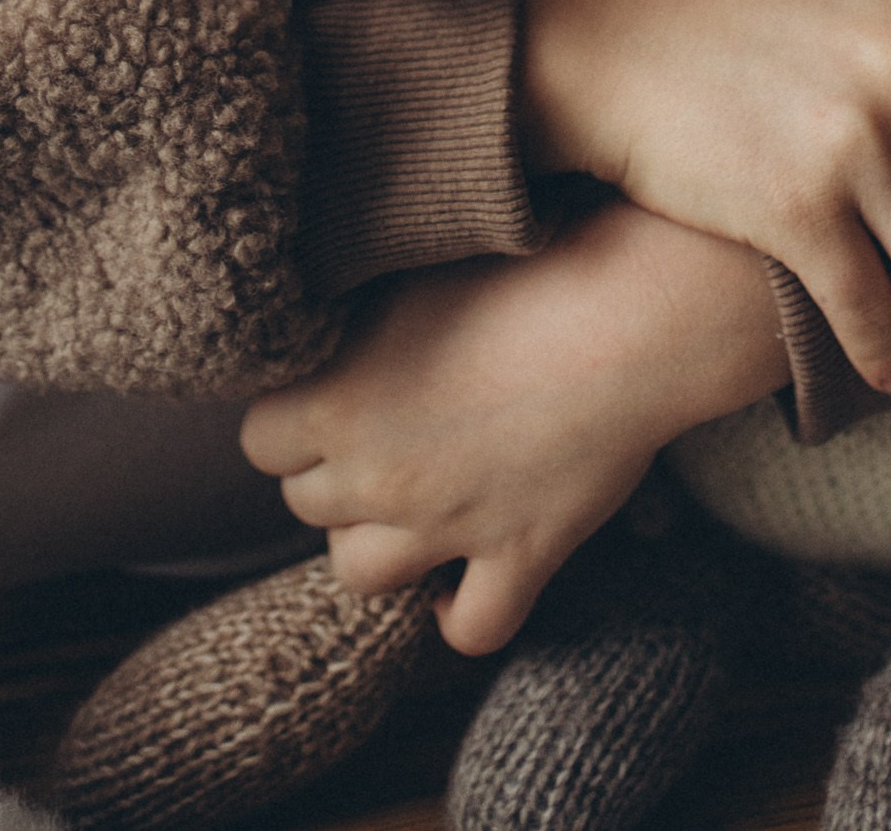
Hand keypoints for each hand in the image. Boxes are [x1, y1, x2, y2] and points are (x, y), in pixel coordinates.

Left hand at [239, 200, 785, 653]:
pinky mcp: (520, 556)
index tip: (326, 387)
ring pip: (361, 575)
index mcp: (342, 400)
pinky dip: (458, 612)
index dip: (290, 414)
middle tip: (377, 427)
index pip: (260, 440)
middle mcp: (382, 477)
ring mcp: (450, 526)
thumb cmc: (526, 264)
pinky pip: (470, 627)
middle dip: (332, 469)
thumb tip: (321, 314)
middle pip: (306, 504)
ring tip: (407, 498)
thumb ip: (356, 314)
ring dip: (376, 541)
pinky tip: (461, 576)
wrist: (630, 312)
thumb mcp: (418, 267)